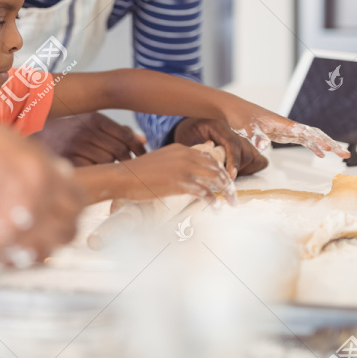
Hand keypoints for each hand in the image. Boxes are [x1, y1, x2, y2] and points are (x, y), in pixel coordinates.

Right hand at [0, 120, 86, 263]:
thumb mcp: (2, 136)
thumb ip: (35, 156)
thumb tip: (57, 171)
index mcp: (38, 172)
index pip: (78, 198)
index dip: (76, 200)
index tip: (70, 200)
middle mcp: (30, 204)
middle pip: (70, 228)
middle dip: (68, 223)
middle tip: (60, 219)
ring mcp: (9, 230)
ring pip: (50, 250)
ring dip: (50, 242)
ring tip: (41, 234)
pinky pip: (21, 261)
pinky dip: (27, 255)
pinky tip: (21, 243)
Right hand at [30, 113, 146, 165]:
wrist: (38, 134)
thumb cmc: (71, 129)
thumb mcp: (92, 122)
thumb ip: (117, 130)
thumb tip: (142, 140)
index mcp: (95, 118)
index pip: (126, 136)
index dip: (138, 148)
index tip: (143, 155)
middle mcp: (86, 130)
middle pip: (119, 151)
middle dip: (126, 160)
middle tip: (127, 165)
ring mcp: (76, 145)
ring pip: (107, 162)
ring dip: (111, 167)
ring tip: (107, 166)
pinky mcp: (68, 159)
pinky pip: (92, 170)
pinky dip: (97, 172)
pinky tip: (95, 169)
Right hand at [116, 143, 235, 204]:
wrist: (122, 177)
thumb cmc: (137, 173)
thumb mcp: (159, 161)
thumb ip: (175, 162)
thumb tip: (185, 173)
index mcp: (181, 148)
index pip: (209, 157)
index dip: (220, 170)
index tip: (225, 182)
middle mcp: (186, 155)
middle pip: (217, 167)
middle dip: (228, 182)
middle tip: (233, 196)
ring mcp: (184, 168)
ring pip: (216, 178)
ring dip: (227, 192)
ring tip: (232, 203)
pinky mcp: (180, 183)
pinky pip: (205, 192)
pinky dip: (214, 201)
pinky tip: (216, 209)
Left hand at [172, 118, 268, 177]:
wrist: (193, 125)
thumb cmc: (189, 133)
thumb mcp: (186, 139)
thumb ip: (197, 150)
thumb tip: (208, 164)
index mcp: (219, 125)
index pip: (233, 142)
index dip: (233, 160)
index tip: (231, 176)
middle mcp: (236, 129)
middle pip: (246, 152)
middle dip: (237, 169)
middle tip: (223, 178)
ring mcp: (245, 138)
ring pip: (254, 157)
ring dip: (243, 170)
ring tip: (227, 174)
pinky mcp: (249, 146)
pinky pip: (259, 160)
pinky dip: (251, 169)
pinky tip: (237, 171)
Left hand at [224, 102, 350, 158]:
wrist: (231, 109)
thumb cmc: (238, 116)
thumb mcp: (246, 127)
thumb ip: (256, 136)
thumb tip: (265, 146)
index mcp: (282, 124)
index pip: (306, 132)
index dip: (317, 141)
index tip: (328, 150)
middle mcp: (287, 125)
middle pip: (315, 133)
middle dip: (330, 143)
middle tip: (345, 155)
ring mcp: (285, 129)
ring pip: (311, 136)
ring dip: (326, 145)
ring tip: (341, 155)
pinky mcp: (281, 133)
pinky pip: (302, 139)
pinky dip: (313, 146)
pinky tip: (319, 154)